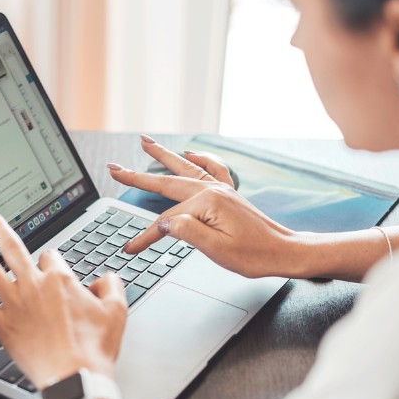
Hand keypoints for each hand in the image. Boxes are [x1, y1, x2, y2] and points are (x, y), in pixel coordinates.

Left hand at [0, 207, 127, 388]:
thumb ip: (112, 286)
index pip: (51, 256)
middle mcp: (34, 286)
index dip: (52, 262)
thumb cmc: (94, 348)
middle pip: (12, 248)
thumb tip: (106, 278)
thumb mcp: (117, 311)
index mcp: (60, 280)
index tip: (53, 269)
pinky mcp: (3, 327)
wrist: (74, 377)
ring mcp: (15, 306)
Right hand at [107, 135, 298, 278]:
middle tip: (114, 168)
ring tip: (145, 142)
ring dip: (163, 156)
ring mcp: (222, 189)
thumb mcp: (217, 250)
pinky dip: (199, 159)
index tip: (130, 248)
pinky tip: (190, 153)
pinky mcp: (229, 193)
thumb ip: (188, 232)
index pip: (166, 221)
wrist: (285, 252)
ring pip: (184, 168)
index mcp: (208, 204)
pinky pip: (212, 169)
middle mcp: (213, 190)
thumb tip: (163, 222)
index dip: (145, 236)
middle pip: (167, 182)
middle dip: (138, 176)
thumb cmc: (255, 255)